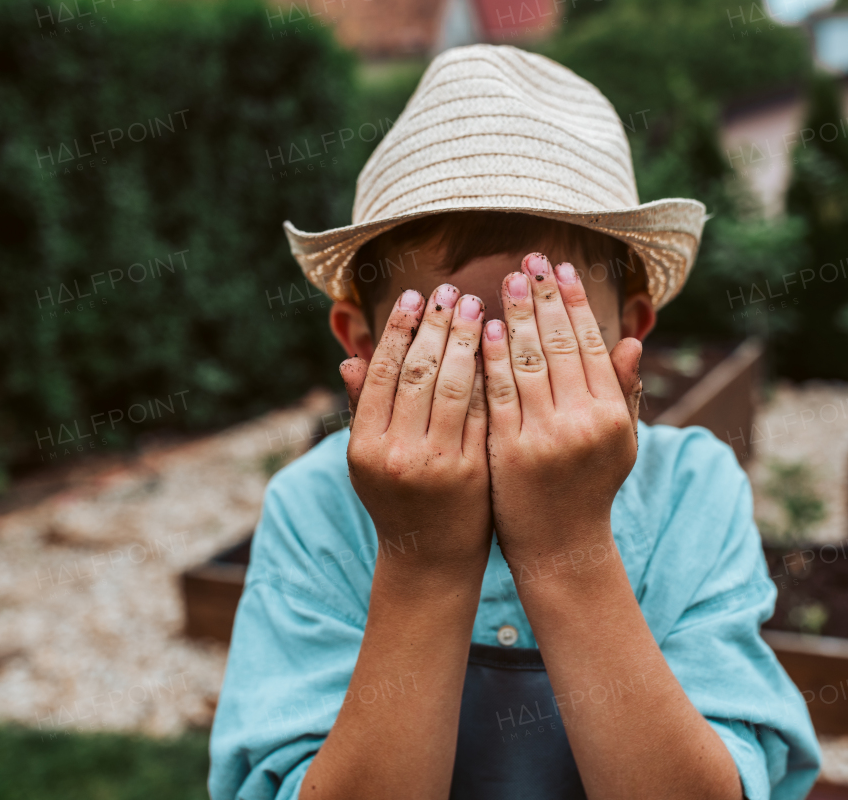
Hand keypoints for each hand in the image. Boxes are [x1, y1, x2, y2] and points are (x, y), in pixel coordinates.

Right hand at [339, 285, 492, 582]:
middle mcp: (397, 454)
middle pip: (419, 373)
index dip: (397, 330)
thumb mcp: (367, 459)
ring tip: (476, 307)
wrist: (432, 556)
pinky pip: (482, 412)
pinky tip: (499, 346)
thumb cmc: (398, 498)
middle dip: (436, 326)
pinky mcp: (474, 471)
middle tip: (452, 291)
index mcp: (365, 446)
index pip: (382, 373)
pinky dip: (490, 376)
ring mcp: (437, 464)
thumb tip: (348, 361)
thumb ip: (364, 409)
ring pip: (454, 387)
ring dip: (466, 342)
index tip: (413, 296)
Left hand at [480, 254, 642, 568]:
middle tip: (529, 261)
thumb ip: (621, 391)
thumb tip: (629, 341)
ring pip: (528, 364)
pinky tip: (483, 330)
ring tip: (507, 282)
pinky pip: (498, 395)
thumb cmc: (589, 486)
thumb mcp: (619, 442)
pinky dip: (491, 359)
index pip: (592, 344)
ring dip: (515, 318)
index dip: (575, 303)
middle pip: (561, 346)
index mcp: (611, 415)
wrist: (560, 544)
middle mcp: (583, 423)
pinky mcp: (510, 452)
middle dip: (544, 299)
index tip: (560, 269)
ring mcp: (545, 438)